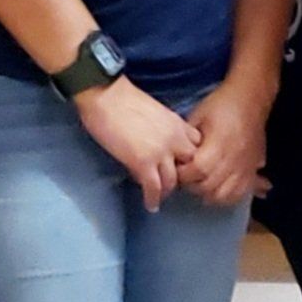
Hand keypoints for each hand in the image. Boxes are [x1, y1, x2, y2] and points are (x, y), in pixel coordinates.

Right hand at [75, 76, 200, 211]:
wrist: (105, 95)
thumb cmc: (122, 98)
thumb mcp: (155, 111)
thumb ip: (163, 128)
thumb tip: (157, 146)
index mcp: (177, 123)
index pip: (197, 146)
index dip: (190, 158)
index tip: (181, 165)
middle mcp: (175, 139)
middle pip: (190, 167)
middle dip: (183, 177)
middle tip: (171, 183)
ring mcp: (161, 152)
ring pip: (172, 181)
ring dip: (166, 191)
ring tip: (159, 196)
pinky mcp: (143, 163)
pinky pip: (154, 188)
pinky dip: (152, 199)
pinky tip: (150, 205)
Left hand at [177, 78, 270, 208]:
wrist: (251, 98)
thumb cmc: (221, 104)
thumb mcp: (198, 116)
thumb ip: (187, 140)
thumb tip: (176, 159)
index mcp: (220, 143)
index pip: (198, 169)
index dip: (183, 174)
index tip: (177, 168)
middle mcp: (234, 158)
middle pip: (210, 186)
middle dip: (192, 185)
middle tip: (185, 177)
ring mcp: (245, 167)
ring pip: (224, 195)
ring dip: (208, 194)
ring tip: (200, 183)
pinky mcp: (253, 170)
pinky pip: (239, 194)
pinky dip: (226, 197)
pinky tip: (217, 189)